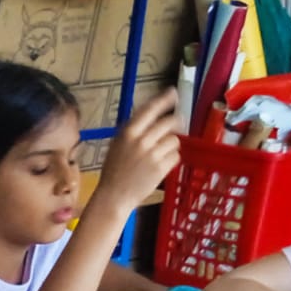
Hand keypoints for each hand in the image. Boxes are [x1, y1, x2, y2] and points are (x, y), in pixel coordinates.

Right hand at [93, 90, 181, 215]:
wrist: (113, 197)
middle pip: (169, 122)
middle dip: (175, 123)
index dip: (164, 99)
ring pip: (174, 140)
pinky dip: (171, 160)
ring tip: (160, 154)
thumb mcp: (118, 145)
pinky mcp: (160, 168)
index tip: (173, 93)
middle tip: (177, 125)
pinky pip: (175, 156)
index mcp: (128, 132)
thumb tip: (152, 115)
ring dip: (171, 145)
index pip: (150, 109)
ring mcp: (152, 155)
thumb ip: (134, 131)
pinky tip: (161, 165)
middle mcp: (141, 141)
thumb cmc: (114, 171)